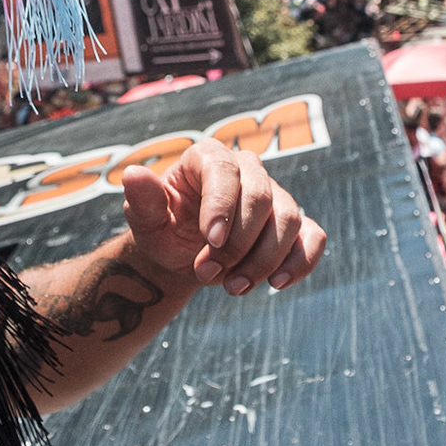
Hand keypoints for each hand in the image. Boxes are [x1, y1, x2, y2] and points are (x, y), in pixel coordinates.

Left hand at [121, 139, 326, 296]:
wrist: (182, 256)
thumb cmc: (163, 231)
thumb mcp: (145, 220)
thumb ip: (142, 200)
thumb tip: (133, 174)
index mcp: (209, 157)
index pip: (225, 170)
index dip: (222, 206)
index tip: (210, 241)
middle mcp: (247, 169)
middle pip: (261, 197)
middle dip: (237, 243)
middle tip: (206, 273)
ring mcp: (275, 196)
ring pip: (288, 219)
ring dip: (263, 260)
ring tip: (232, 288)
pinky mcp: (294, 225)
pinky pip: (313, 237)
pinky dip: (301, 261)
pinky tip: (277, 284)